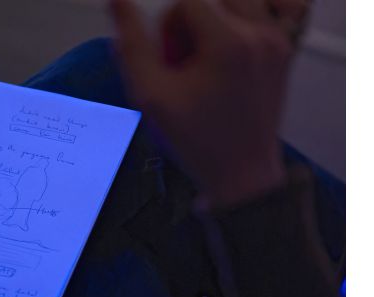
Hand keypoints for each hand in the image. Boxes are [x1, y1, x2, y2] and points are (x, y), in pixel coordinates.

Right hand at [111, 0, 308, 205]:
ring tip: (207, 61)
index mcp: (229, 42)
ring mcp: (278, 41)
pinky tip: (226, 62)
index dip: (168, 28)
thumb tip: (117, 1)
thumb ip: (132, 45)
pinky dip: (238, 28)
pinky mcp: (285, 51)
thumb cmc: (194, 139)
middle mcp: (261, 32)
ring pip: (237, 3)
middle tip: (186, 62)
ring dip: (215, 22)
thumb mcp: (150, 96)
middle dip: (193, 22)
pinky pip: (260, 16)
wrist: (242, 173)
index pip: (187, 2)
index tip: (169, 62)